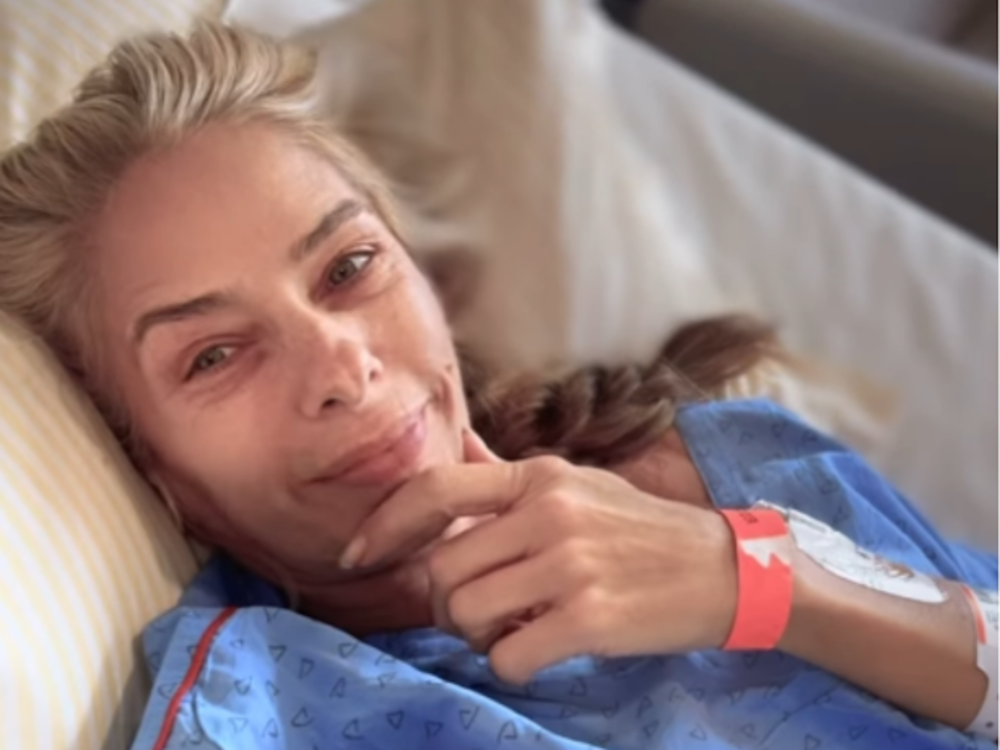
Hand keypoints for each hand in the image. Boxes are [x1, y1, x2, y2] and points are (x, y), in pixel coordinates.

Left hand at [341, 431, 738, 683]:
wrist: (728, 570)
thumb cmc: (643, 531)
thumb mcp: (579, 485)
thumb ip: (512, 476)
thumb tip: (458, 450)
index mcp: (541, 476)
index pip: (436, 490)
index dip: (384, 525)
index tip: (359, 555)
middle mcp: (549, 512)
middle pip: (442, 571)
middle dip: (445, 603)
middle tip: (481, 612)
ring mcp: (570, 564)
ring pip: (467, 614)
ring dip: (478, 635)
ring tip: (514, 628)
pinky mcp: (590, 617)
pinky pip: (507, 656)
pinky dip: (512, 663)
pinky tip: (541, 649)